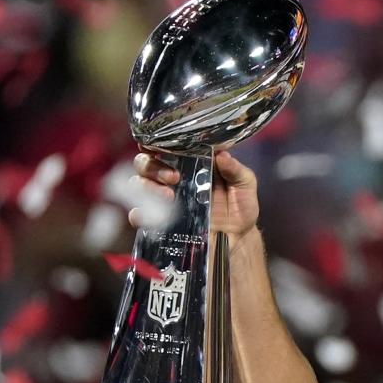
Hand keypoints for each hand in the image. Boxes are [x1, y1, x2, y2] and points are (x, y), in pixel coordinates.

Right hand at [129, 149, 260, 249]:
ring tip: (169, 196)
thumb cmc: (240, 208)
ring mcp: (162, 200)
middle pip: (144, 163)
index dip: (153, 142)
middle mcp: (171, 179)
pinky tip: (152, 216)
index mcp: (189, 164)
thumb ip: (236, 170)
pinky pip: (138, 215)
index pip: (163, 147)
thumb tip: (222, 155)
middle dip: (152, 166)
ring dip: (148, 187)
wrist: (238, 240)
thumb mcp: (245, 185)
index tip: (155, 144)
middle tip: (174, 177)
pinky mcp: (159, 222)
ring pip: (137, 185)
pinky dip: (140, 214)